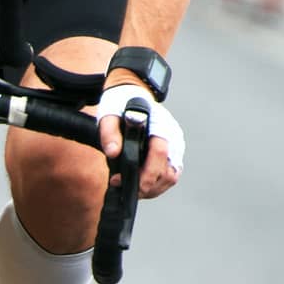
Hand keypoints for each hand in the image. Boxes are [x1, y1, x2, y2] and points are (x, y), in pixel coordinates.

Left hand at [97, 75, 184, 198]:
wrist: (131, 95)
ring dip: (150, 188)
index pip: (160, 155)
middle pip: (167, 173)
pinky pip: (169, 176)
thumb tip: (112, 152)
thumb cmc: (120, 104)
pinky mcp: (173, 154)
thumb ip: (109, 133)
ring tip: (129, 185)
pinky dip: (155, 184)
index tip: (122, 181)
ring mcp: (175, 147)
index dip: (143, 174)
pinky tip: (138, 181)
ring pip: (170, 178)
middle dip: (145, 186)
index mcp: (160, 126)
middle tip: (121, 185)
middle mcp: (173, 137)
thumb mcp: (108, 115)